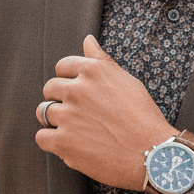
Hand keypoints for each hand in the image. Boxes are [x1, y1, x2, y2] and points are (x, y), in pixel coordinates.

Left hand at [35, 35, 178, 190]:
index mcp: (92, 71)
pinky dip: (50, 141)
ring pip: (43, 111)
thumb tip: (87, 39)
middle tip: (76, 112)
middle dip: (59, 98)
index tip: (77, 92)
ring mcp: (67, 116)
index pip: (62, 66)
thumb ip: (101, 60)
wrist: (151, 154)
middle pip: (50, 88)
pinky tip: (67, 144)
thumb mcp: (126, 80)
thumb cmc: (143, 116)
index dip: (68, 79)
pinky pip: (41, 137)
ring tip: (72, 128)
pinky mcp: (63, 142)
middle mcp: (76, 90)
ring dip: (53, 120)